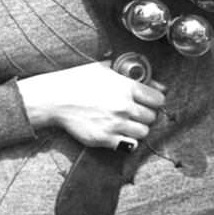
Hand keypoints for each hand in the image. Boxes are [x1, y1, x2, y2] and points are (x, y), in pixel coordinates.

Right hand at [18, 61, 165, 149]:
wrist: (54, 99)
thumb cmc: (78, 81)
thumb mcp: (105, 69)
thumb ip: (133, 76)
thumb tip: (159, 85)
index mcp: (126, 87)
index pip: (158, 100)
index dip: (154, 101)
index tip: (148, 102)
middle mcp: (124, 106)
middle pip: (152, 117)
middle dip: (145, 115)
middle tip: (135, 112)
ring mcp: (115, 124)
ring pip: (143, 132)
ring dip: (137, 128)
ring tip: (126, 123)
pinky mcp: (105, 139)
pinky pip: (130, 145)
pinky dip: (127, 141)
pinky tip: (118, 133)